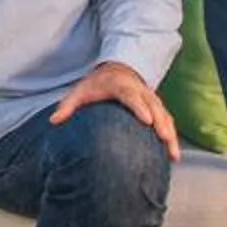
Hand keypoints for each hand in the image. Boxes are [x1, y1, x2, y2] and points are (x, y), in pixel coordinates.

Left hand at [48, 60, 182, 163]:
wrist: (118, 71)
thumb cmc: (96, 85)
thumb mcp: (80, 91)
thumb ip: (68, 105)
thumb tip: (54, 120)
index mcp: (121, 86)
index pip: (132, 96)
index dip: (139, 107)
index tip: (146, 120)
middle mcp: (140, 92)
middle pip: (154, 106)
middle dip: (161, 122)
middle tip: (166, 138)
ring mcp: (150, 99)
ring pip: (164, 115)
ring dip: (170, 133)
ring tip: (173, 154)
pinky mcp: (156, 108)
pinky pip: (167, 121)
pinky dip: (172, 136)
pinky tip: (173, 156)